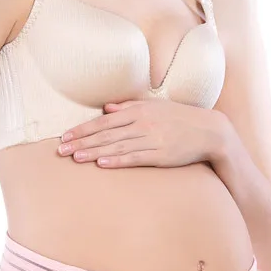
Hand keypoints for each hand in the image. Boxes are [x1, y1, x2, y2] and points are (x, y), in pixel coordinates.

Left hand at [57, 100, 223, 168]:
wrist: (209, 131)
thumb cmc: (179, 118)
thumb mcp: (154, 106)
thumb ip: (129, 106)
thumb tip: (107, 108)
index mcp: (138, 111)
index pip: (103, 121)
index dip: (83, 129)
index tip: (65, 137)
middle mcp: (142, 123)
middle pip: (105, 134)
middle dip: (81, 142)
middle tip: (61, 151)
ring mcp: (152, 139)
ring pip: (116, 146)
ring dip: (94, 152)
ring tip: (75, 158)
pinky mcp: (160, 155)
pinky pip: (135, 158)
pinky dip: (117, 160)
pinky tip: (102, 163)